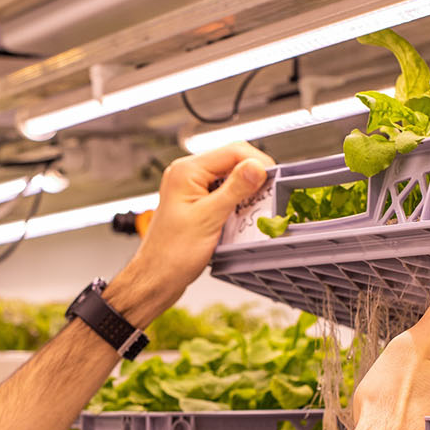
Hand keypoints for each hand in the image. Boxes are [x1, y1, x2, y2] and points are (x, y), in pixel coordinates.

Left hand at [111, 143, 273, 323]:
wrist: (157, 278)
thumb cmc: (170, 254)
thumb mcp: (209, 218)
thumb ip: (234, 190)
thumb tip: (256, 167)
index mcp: (186, 172)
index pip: (232, 151)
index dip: (257, 162)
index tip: (272, 179)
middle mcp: (187, 175)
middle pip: (232, 161)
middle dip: (253, 177)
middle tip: (267, 195)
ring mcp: (192, 189)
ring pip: (230, 179)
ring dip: (246, 192)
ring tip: (255, 208)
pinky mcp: (197, 204)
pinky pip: (224, 194)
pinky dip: (237, 203)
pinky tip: (242, 217)